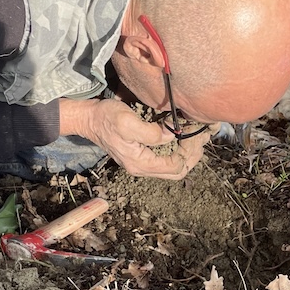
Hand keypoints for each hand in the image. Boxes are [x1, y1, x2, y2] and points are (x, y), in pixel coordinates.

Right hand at [59, 98, 209, 179]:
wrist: (88, 118)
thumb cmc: (106, 118)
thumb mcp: (128, 122)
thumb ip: (151, 133)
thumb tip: (172, 136)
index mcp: (140, 163)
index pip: (176, 167)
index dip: (190, 153)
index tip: (197, 135)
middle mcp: (142, 167)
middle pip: (177, 171)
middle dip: (192, 155)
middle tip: (202, 136)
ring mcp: (141, 162)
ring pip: (172, 165)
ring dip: (186, 152)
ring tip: (196, 135)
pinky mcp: (140, 153)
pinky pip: (165, 158)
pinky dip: (177, 149)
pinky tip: (182, 135)